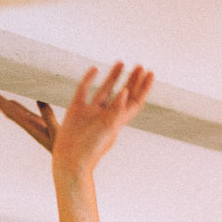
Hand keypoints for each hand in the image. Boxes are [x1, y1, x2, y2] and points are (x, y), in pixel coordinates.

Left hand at [0, 90, 59, 152]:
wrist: (70, 163)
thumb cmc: (65, 150)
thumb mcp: (56, 131)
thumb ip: (48, 116)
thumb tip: (39, 99)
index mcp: (30, 126)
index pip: (10, 111)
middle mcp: (30, 126)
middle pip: (9, 111)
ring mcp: (34, 126)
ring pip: (15, 113)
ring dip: (4, 104)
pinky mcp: (40, 126)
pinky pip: (24, 114)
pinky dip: (16, 107)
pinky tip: (14, 104)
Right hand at [51, 62, 153, 178]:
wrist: (70, 158)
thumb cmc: (92, 148)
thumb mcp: (109, 128)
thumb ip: (117, 109)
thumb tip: (125, 91)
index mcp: (118, 121)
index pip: (135, 102)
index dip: (143, 88)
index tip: (150, 73)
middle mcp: (106, 115)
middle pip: (123, 94)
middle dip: (132, 80)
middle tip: (140, 66)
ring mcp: (91, 111)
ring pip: (105, 90)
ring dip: (114, 76)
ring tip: (122, 62)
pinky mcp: (76, 109)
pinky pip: (84, 90)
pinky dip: (89, 79)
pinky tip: (94, 69)